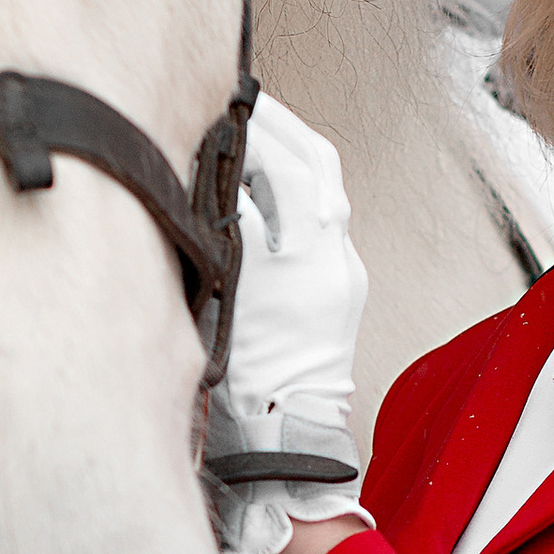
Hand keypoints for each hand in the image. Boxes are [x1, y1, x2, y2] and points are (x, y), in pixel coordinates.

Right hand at [206, 93, 371, 553]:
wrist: (279, 450)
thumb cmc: (244, 392)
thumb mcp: (219, 296)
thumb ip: (220, 228)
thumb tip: (213, 170)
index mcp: (311, 257)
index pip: (290, 162)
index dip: (258, 126)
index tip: (226, 103)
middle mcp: (336, 258)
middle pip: (317, 164)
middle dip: (281, 127)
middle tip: (243, 103)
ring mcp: (340, 274)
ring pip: (323, 190)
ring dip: (290, 157)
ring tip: (250, 135)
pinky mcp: (337, 291)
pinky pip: (319, 221)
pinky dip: (293, 193)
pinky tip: (261, 190)